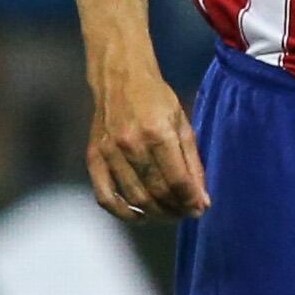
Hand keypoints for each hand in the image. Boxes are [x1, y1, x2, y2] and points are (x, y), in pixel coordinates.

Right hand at [87, 59, 206, 221]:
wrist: (120, 79)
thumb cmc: (157, 100)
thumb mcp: (183, 124)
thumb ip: (193, 163)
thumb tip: (202, 199)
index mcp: (157, 133)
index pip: (177, 180)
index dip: (191, 200)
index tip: (200, 209)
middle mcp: (130, 144)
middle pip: (156, 192)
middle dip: (176, 209)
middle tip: (187, 214)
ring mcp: (108, 152)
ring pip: (134, 197)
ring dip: (155, 213)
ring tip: (170, 214)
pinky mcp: (93, 157)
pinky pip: (104, 196)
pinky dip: (122, 212)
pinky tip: (140, 215)